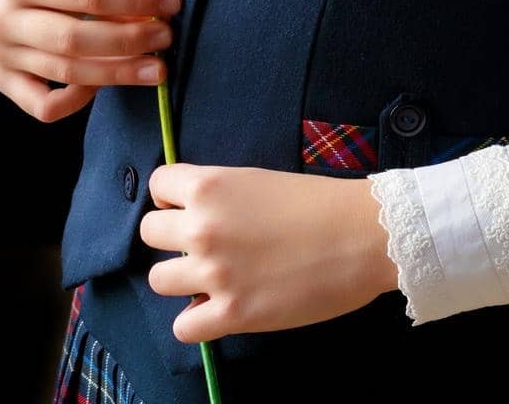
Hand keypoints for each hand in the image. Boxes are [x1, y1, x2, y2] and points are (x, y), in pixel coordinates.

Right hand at [0, 0, 183, 122]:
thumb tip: (148, 19)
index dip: (136, 1)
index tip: (171, 2)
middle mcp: (6, 20)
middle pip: (78, 40)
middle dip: (131, 42)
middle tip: (167, 38)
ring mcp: (1, 54)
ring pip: (67, 74)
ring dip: (119, 74)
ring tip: (156, 68)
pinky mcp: (0, 79)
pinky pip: (42, 106)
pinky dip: (76, 101)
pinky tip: (102, 84)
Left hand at [140, 164, 398, 343]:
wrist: (358, 235)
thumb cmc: (314, 203)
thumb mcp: (254, 181)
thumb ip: (217, 197)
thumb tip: (190, 216)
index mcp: (208, 186)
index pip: (157, 186)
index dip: (171, 198)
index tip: (189, 209)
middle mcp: (202, 227)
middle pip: (149, 233)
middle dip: (172, 239)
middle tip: (201, 246)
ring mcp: (214, 272)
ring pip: (158, 280)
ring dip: (179, 279)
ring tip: (207, 279)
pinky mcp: (233, 313)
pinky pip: (183, 327)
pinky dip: (195, 322)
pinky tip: (216, 311)